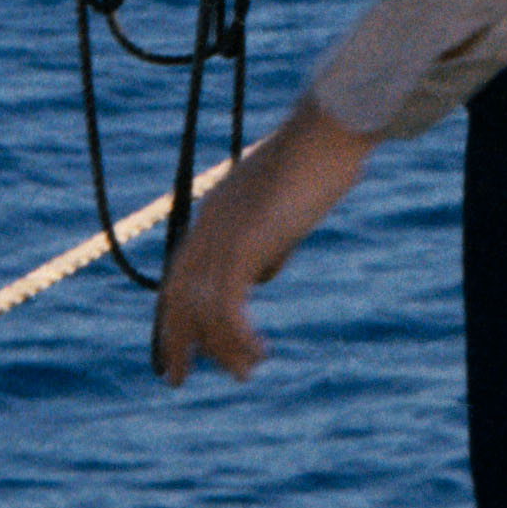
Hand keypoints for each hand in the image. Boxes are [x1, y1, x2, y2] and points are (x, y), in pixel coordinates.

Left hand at [152, 103, 372, 384]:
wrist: (331, 129)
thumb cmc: (322, 158)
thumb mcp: (289, 205)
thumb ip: (271, 239)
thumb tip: (263, 275)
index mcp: (216, 213)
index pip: (182, 274)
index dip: (177, 313)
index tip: (181, 345)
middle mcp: (209, 226)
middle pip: (176, 295)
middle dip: (175, 340)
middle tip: (176, 379)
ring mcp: (222, 234)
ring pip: (201, 308)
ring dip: (220, 347)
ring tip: (246, 371)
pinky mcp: (242, 244)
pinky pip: (226, 305)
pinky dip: (237, 336)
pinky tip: (258, 350)